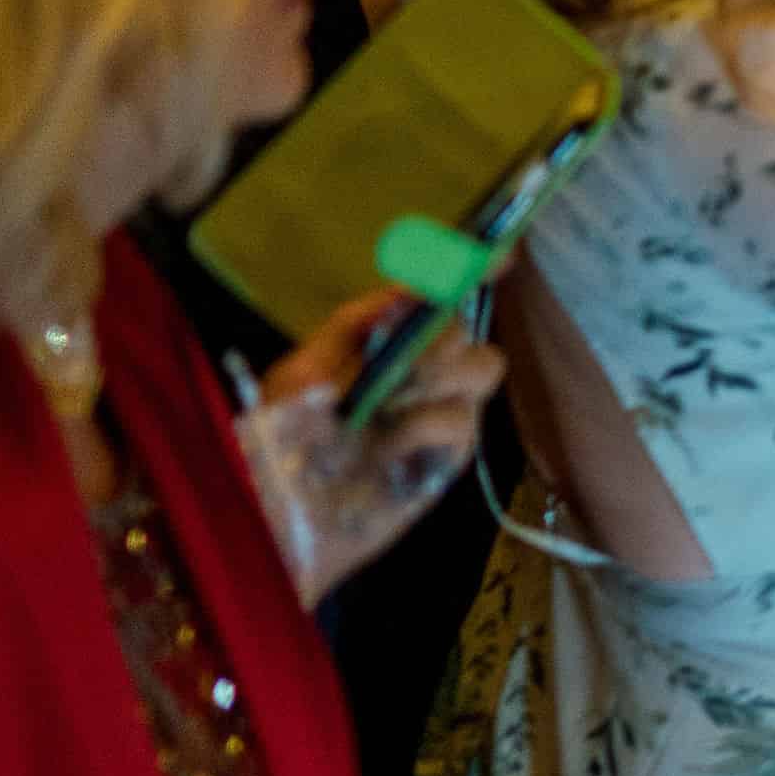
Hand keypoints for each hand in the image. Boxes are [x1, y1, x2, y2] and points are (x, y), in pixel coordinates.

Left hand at [236, 282, 493, 600]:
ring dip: (439, 377)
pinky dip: (425, 425)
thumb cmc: (277, 444)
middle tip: (404, 363)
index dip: (470, 269)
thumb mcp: (299, 372)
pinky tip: (389, 446)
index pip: (434, 297)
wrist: (276, 519)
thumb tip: (409, 289)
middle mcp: (417, 374)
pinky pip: (461, 420)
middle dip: (440, 335)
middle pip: (466, 327)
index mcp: (379, 346)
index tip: (499, 256)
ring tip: (394, 406)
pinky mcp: (446, 458)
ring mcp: (437, 414)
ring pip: (482, 366)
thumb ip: (354, 326)